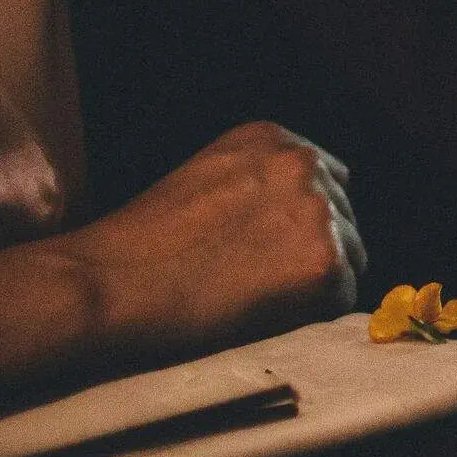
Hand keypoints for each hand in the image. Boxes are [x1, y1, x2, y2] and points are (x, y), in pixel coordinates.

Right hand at [0, 124, 362, 384]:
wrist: (106, 284)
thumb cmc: (138, 245)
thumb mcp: (204, 180)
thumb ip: (257, 183)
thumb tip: (299, 214)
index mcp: (273, 138)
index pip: (326, 179)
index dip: (304, 222)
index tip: (277, 251)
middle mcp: (304, 164)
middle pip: (344, 216)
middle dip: (315, 249)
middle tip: (265, 285)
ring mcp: (318, 211)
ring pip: (350, 256)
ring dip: (317, 282)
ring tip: (258, 302)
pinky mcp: (323, 263)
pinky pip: (343, 297)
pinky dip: (314, 315)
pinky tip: (266, 318)